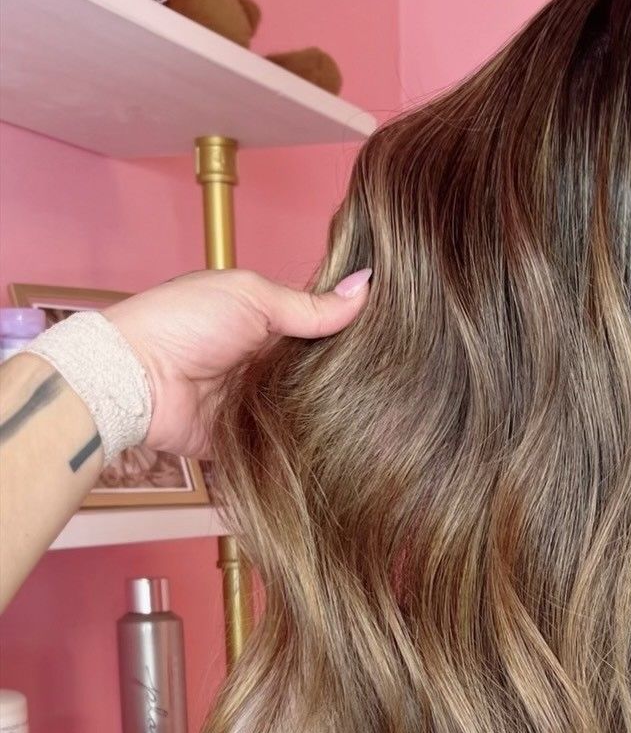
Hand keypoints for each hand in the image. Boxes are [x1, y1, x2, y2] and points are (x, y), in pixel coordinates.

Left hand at [104, 266, 370, 457]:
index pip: (319, 326)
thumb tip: (365, 286)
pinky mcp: (247, 440)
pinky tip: (348, 443)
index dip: (351, 329)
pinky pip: (286, 446)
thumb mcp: (253, 298)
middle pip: (319, 372)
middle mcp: (264, 362)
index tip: (392, 333)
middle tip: (391, 378)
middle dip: (348, 376)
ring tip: (381, 411)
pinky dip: (307, 445)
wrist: (136, 377)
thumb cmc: (184, 321)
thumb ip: (310, 305)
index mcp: (264, 322)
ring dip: (331, 412)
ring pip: (308, 410)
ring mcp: (256, 402)